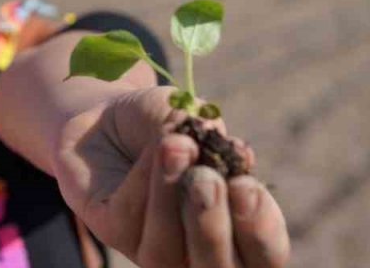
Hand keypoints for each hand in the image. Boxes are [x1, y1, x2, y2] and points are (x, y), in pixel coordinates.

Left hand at [53, 87, 289, 266]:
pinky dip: (143, 178)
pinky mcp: (113, 232)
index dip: (261, 230)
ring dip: (171, 198)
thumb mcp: (194, 118)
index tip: (246, 184)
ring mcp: (152, 247)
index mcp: (235, 232)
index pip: (263, 257)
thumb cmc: (163, 124)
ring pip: (165, 253)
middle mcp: (196, 251)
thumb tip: (231, 150)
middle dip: (213, 227)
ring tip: (177, 147)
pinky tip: (154, 145)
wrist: (106, 115)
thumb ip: (212, 137)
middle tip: (208, 178)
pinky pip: (130, 217)